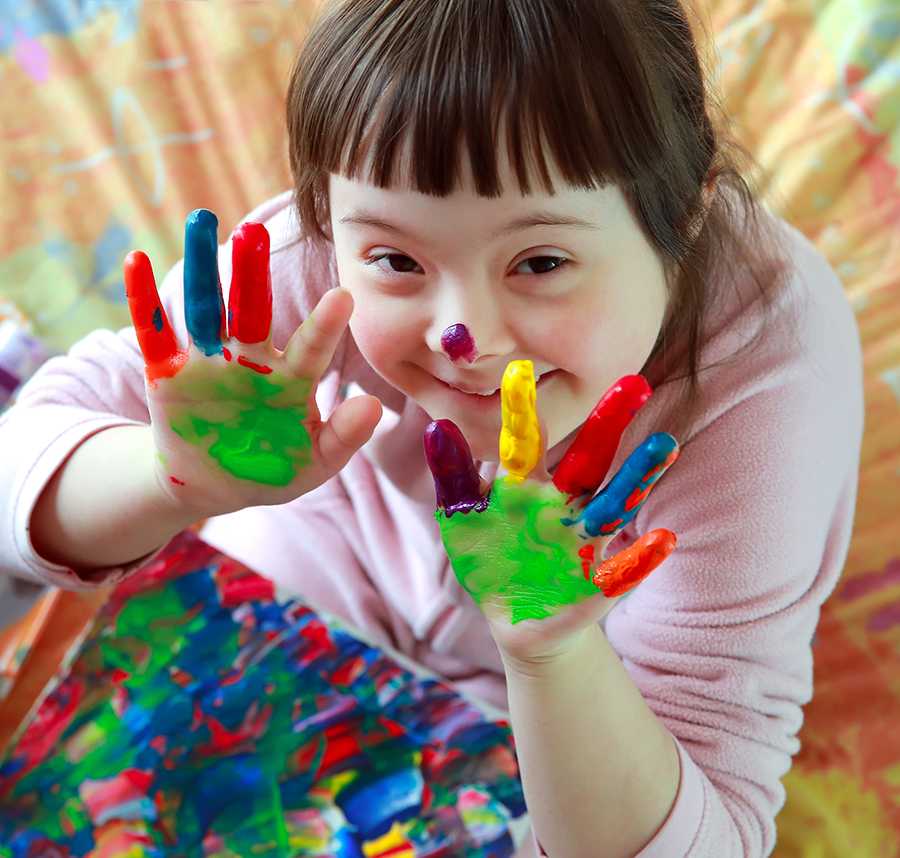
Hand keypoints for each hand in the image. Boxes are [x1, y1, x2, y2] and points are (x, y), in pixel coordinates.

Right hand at [125, 209, 381, 518]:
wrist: (216, 484)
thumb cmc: (274, 468)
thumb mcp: (314, 463)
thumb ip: (344, 437)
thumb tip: (375, 406)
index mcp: (291, 379)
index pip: (311, 348)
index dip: (325, 325)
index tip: (344, 296)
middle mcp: (251, 360)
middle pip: (253, 310)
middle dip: (253, 273)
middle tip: (254, 232)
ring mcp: (210, 363)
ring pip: (205, 308)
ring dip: (202, 268)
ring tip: (201, 222)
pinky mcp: (169, 374)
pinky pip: (155, 333)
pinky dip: (143, 301)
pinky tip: (136, 261)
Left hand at [423, 363, 678, 665]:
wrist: (515, 619)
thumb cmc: (489, 559)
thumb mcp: (462, 519)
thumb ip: (454, 477)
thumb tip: (437, 426)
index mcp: (526, 485)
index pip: (526, 440)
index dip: (522, 409)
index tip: (519, 367)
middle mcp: (562, 504)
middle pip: (588, 458)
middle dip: (608, 423)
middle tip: (634, 382)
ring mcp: (583, 541)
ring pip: (614, 503)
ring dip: (638, 477)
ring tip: (664, 444)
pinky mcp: (596, 584)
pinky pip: (622, 570)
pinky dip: (641, 557)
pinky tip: (663, 539)